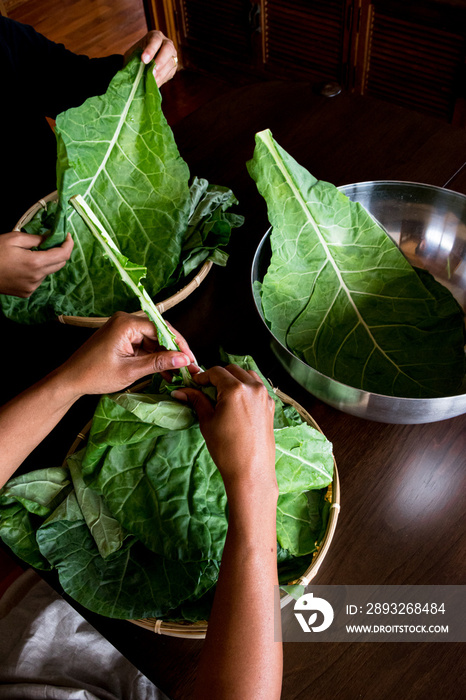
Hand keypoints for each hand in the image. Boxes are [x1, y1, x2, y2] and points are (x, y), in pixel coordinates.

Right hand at [0, 231, 72, 296]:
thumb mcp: (14, 239)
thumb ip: (36, 238)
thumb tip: (50, 238)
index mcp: (35, 263)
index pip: (63, 255)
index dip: (68, 244)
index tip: (67, 236)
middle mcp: (37, 278)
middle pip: (60, 264)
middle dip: (60, 252)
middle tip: (52, 242)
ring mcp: (32, 287)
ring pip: (48, 272)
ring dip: (46, 262)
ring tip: (30, 254)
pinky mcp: (26, 293)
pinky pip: (38, 280)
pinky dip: (37, 271)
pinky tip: (23, 266)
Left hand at [58, 311, 197, 397]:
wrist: (70, 380)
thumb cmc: (96, 375)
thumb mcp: (131, 371)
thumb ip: (159, 363)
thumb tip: (183, 359)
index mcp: (127, 323)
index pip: (162, 328)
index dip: (179, 344)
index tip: (191, 359)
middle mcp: (126, 320)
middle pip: (159, 332)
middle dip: (174, 351)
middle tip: (188, 367)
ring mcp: (123, 328)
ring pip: (153, 340)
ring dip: (164, 356)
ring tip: (178, 373)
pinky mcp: (122, 338)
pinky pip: (143, 345)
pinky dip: (153, 357)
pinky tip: (164, 371)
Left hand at [124, 30, 177, 86]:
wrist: (142, 63)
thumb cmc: (137, 56)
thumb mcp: (133, 54)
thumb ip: (135, 58)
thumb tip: (136, 70)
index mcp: (155, 36)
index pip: (155, 40)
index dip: (151, 50)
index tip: (144, 60)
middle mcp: (166, 43)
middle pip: (168, 49)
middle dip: (160, 61)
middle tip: (152, 72)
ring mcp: (172, 56)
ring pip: (171, 63)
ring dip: (161, 73)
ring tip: (152, 81)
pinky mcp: (173, 68)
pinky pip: (170, 73)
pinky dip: (162, 79)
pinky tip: (154, 84)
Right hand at [175, 365, 276, 494]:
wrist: (251, 471)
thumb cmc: (226, 449)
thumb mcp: (207, 422)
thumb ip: (196, 400)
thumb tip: (181, 391)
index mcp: (235, 389)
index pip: (216, 372)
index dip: (203, 376)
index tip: (195, 384)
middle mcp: (253, 388)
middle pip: (233, 370)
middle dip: (218, 376)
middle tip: (207, 389)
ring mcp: (264, 396)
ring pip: (247, 375)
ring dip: (234, 379)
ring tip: (223, 395)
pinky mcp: (270, 406)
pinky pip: (257, 388)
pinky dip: (246, 388)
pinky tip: (237, 403)